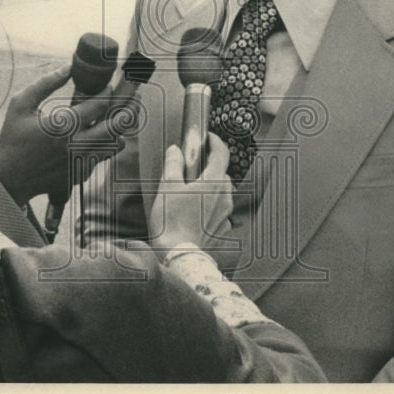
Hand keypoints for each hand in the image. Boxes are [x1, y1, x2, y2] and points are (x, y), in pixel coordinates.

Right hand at [0, 65, 132, 205]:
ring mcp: (81, 161)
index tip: (110, 85)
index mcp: (62, 126)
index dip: (108, 92)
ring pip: (115, 142)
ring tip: (130, 111)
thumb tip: (69, 67)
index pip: (97, 105)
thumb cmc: (13, 137)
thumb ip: (45, 83)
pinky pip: (105, 155)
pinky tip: (113, 131)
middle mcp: (76, 145)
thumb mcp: (21, 104)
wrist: (9, 178)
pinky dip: (112, 142)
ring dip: (123, 126)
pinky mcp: (82, 172)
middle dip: (128, 106)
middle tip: (136, 94)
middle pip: (115, 125)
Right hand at [149, 135, 232, 258]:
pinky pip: (220, 210)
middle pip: (222, 173)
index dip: (215, 141)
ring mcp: (226, 214)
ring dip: (210, 188)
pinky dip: (211, 206)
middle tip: (192, 168)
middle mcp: (224, 196)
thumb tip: (176, 150)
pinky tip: (195, 212)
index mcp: (213, 182)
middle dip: (210, 167)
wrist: (179, 256)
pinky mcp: (222, 228)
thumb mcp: (167, 188)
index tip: (207, 137)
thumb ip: (173, 165)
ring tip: (191, 192)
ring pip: (222, 192)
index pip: (222, 153)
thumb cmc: (171, 222)